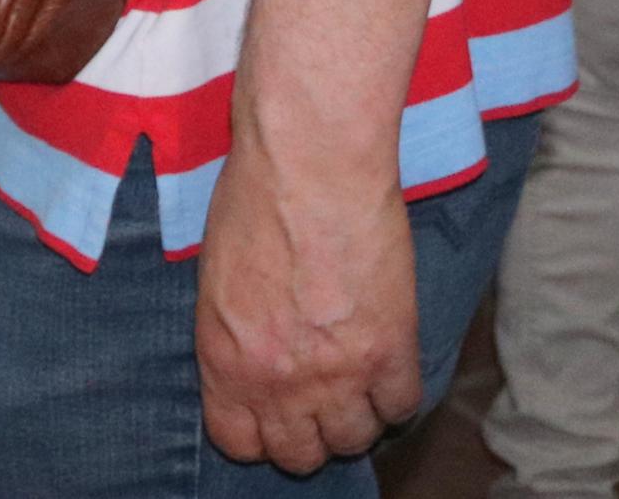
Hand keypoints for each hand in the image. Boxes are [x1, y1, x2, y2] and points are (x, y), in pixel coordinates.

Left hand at [196, 146, 421, 472]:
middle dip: (310, 431)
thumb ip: (234, 336)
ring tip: (356, 379)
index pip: (241, 443)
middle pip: (301, 454)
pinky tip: (388, 363)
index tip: (275, 412)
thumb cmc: (254, 199)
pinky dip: (396, 391)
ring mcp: (337, 373)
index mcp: (225, 360)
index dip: (261, 432)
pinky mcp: (390, 350)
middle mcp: (278, 381)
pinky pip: (402, 405)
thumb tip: (254, 363)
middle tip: (319, 398)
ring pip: (355, 439)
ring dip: (356, 415)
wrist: (310, 163)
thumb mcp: (217, 279)